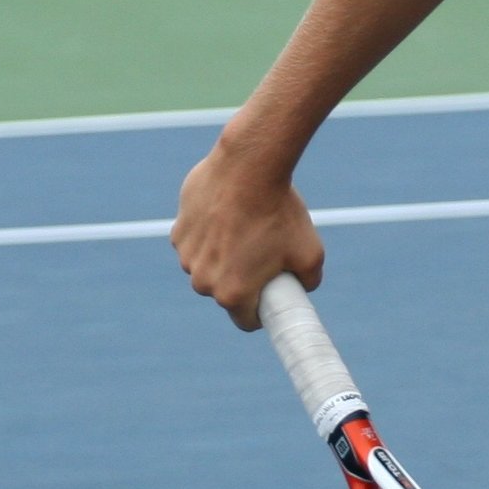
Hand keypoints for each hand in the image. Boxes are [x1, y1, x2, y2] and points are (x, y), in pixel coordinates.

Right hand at [171, 140, 324, 330]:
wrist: (250, 168)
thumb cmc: (281, 212)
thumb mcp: (311, 252)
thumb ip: (309, 280)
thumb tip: (304, 287)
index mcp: (232, 294)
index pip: (247, 320)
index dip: (263, 310)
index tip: (273, 296)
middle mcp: (203, 282)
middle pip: (226, 290)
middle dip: (244, 277)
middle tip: (265, 250)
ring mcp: (186, 257)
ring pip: (209, 264)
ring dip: (224, 253)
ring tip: (247, 226)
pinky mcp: (178, 232)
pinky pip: (197, 240)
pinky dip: (210, 232)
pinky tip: (228, 212)